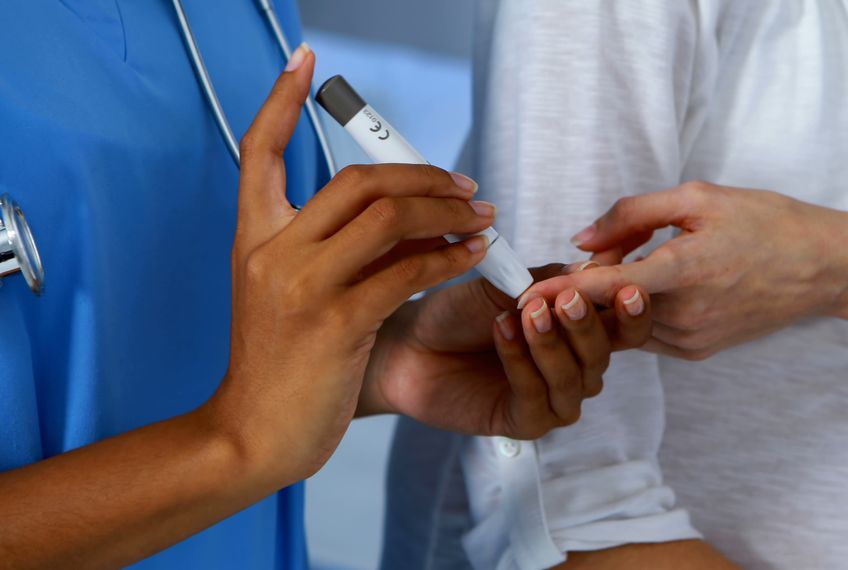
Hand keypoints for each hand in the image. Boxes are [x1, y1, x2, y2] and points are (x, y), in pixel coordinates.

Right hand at [204, 45, 494, 484]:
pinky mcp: (337, 323)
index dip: (279, 100)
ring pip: (388, 217)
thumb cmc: (279, 363)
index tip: (304, 62)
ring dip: (446, 210)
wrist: (253, 433)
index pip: (258, 150)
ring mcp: (303, 286)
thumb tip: (407, 211)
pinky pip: (408, 271)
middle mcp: (273, 251)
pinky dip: (451, 256)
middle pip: (356, 180)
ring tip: (480, 217)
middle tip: (462, 185)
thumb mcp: (287, 292)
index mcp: (253, 238)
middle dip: (420, 173)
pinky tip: (474, 255)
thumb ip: (332, 248)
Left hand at [360, 264, 652, 438]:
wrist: (409, 344)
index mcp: (582, 332)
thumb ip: (550, 280)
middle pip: (603, 354)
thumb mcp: (507, 285)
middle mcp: (576, 368)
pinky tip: (502, 331)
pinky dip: (521, 362)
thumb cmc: (460, 313)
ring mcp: (554, 399)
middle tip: (566, 300)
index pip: (625, 327)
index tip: (627, 290)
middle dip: (586, 326)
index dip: (632, 312)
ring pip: (574, 379)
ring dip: (551, 344)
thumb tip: (593, 269)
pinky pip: (537, 398)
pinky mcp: (525, 423)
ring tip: (525, 311)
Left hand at [522, 182, 847, 359]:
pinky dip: (634, 314)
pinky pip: (647, 335)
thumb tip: (582, 238)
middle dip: (585, 288)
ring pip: (625, 326)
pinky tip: (648, 286)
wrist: (824, 269)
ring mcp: (691, 340)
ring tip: (620, 266)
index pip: (604, 288)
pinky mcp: (698, 352)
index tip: (521, 293)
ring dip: (609, 302)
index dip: (558, 290)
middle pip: (609, 309)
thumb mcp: (700, 198)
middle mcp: (684, 316)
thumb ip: (634, 214)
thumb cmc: (766, 223)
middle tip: (581, 260)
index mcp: (684, 272)